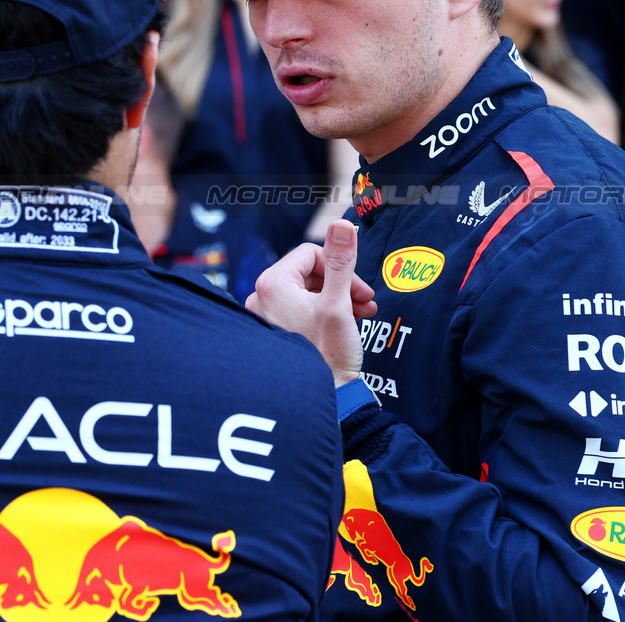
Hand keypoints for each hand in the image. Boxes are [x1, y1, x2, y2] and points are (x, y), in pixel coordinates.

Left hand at [246, 220, 377, 386]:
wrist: (328, 399)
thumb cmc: (329, 355)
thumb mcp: (338, 303)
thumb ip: (341, 262)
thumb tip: (340, 224)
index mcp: (272, 284)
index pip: (310, 253)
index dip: (340, 266)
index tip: (359, 286)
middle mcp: (261, 298)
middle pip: (309, 272)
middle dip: (342, 284)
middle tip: (364, 299)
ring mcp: (266, 317)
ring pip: (307, 292)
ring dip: (338, 298)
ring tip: (361, 313)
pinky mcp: (275, 334)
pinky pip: (301, 311)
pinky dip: (326, 313)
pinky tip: (346, 325)